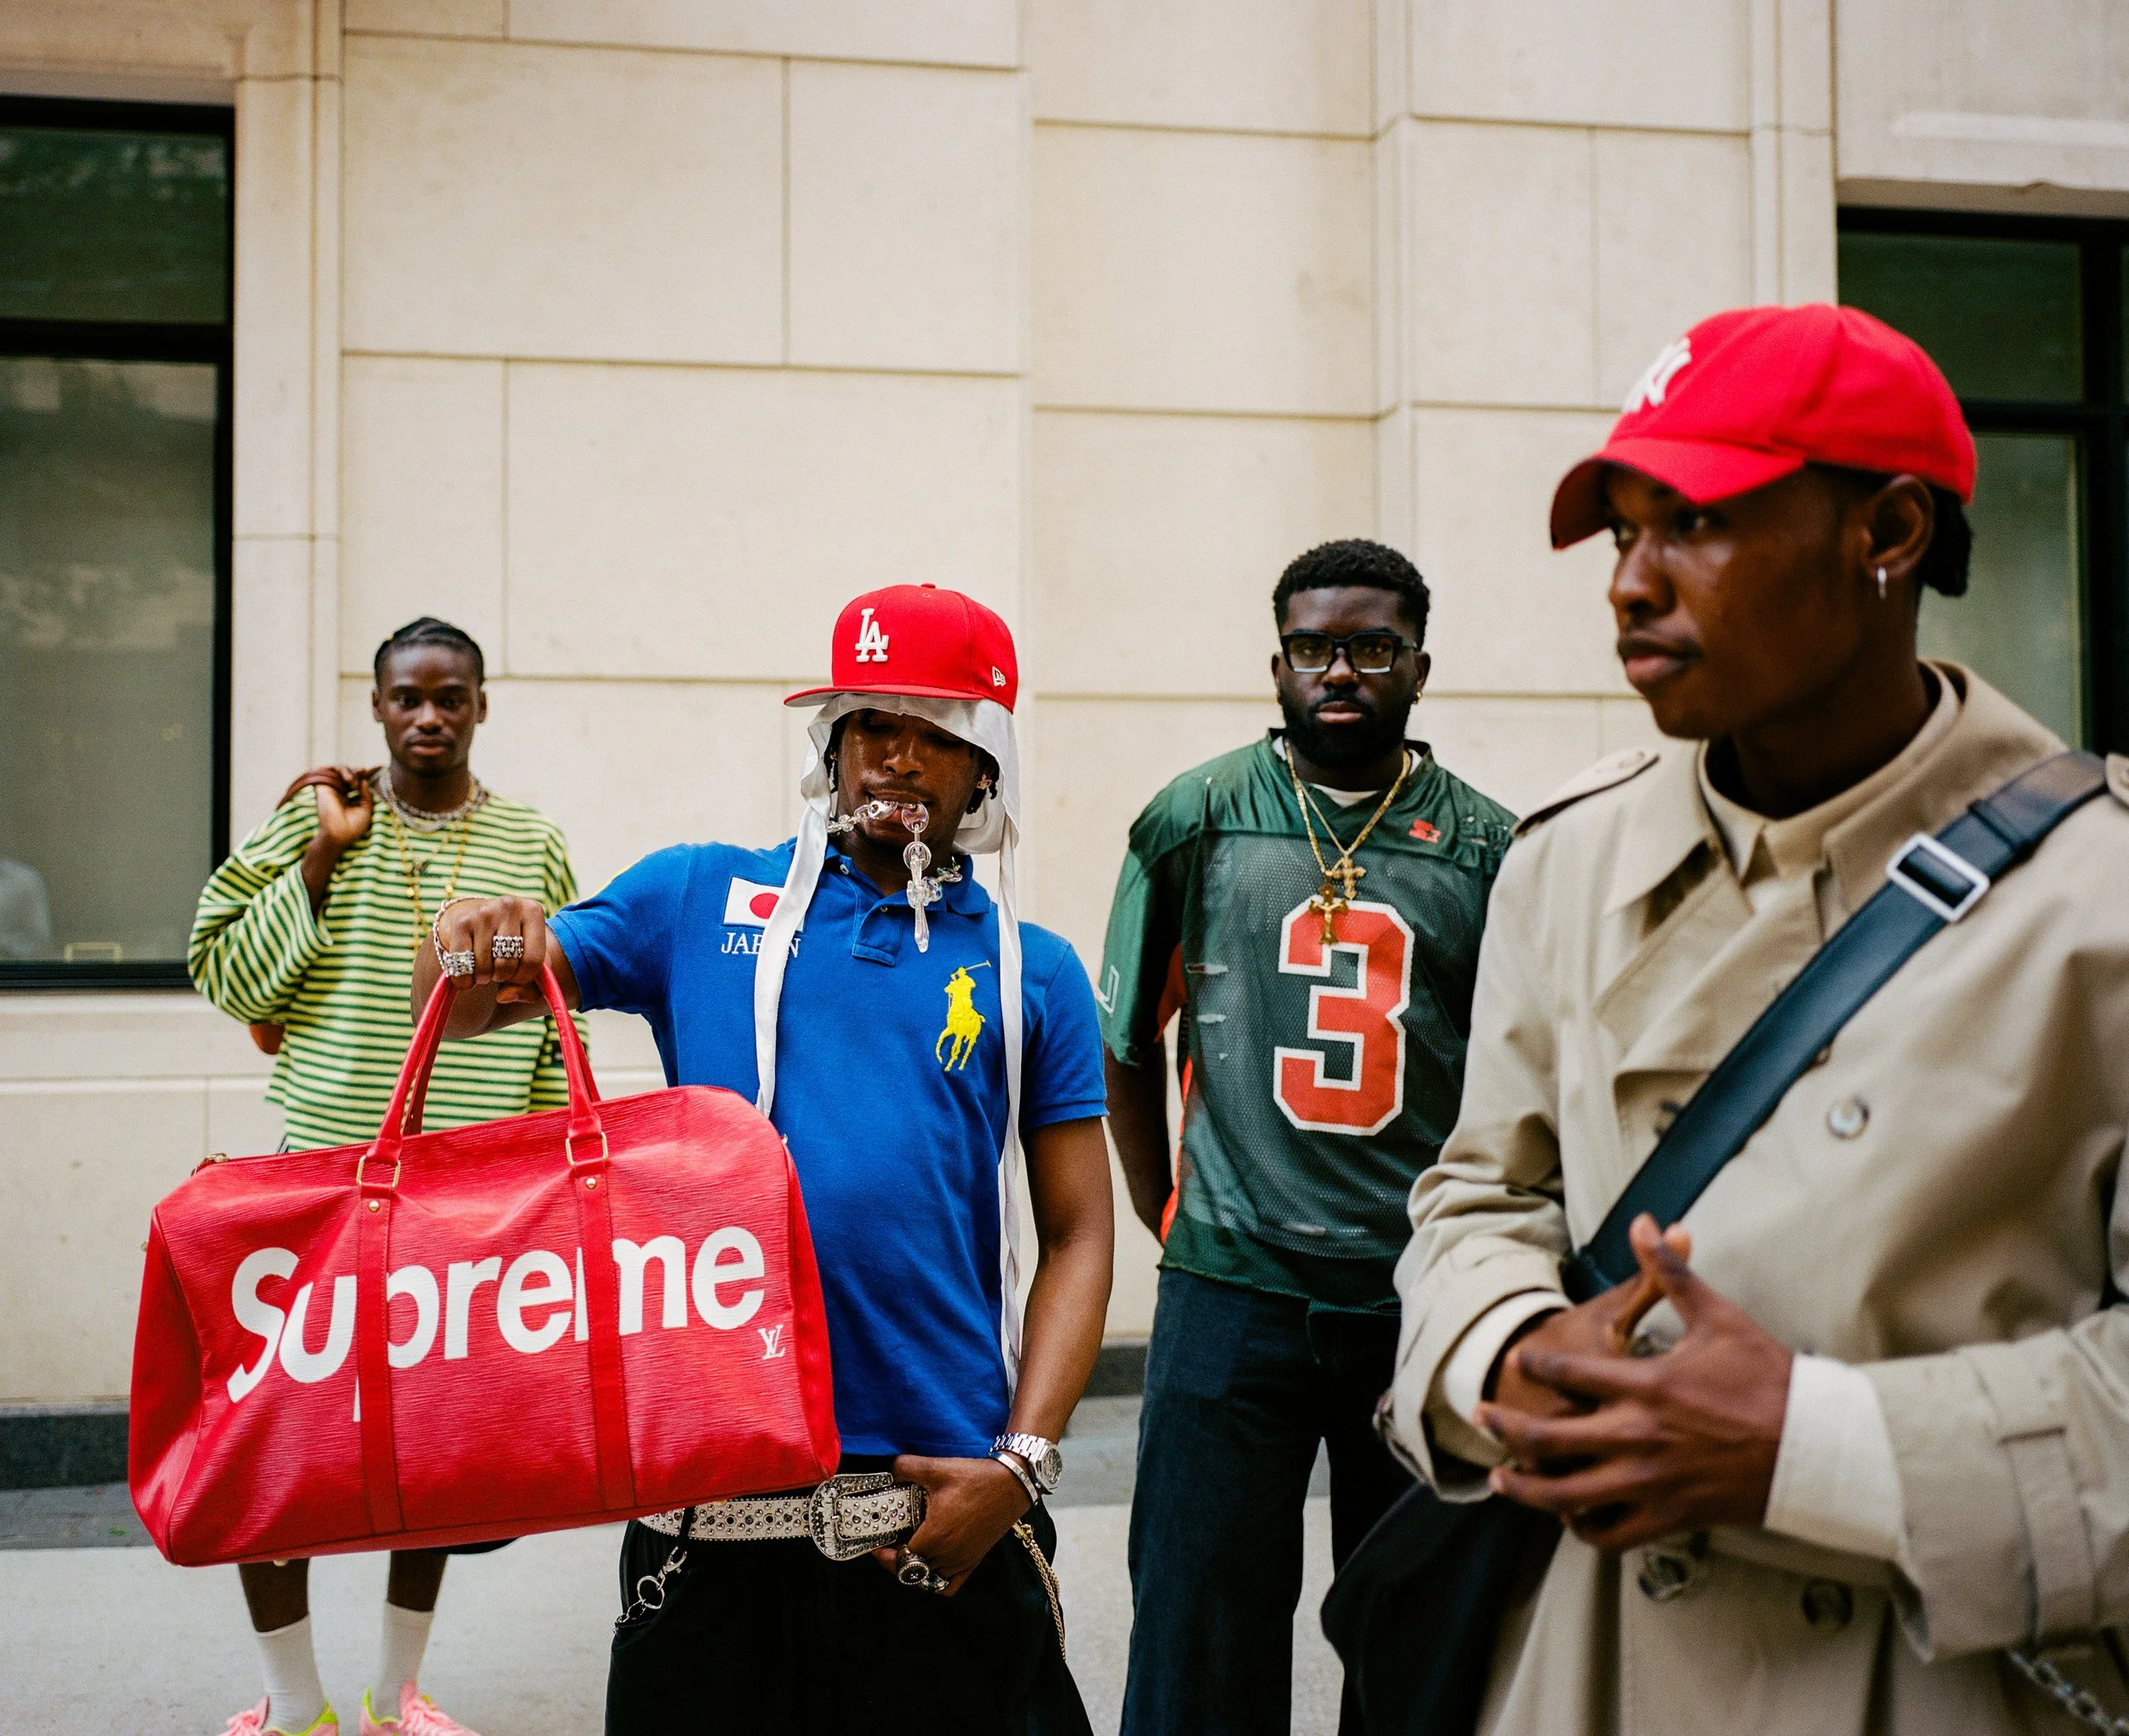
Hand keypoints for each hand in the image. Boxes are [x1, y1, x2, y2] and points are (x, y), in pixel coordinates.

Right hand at [311, 769, 373, 851]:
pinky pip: (328, 771)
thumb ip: (366, 794)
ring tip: (353, 782)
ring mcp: (330, 789)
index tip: (366, 771)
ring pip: (337, 770)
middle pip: (346, 773)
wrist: (339, 834)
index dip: (359, 774)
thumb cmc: (353, 826)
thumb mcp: (366, 809)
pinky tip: (348, 780)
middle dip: (355, 771)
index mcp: (347, 798)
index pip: (353, 781)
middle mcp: (337, 792)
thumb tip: (364, 780)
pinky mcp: (322, 787)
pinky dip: (339, 770)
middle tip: (363, 771)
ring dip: (348, 771)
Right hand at [432, 895, 552, 1004]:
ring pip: (484, 969)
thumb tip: (504, 997)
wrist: (470, 915)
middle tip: (497, 969)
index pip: (534, 961)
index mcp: (533, 911)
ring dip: (483, 978)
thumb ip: (529, 986)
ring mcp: (483, 913)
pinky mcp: (460, 923)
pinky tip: (468, 971)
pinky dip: (464, 981)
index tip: (517, 976)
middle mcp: (509, 906)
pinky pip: (462, 968)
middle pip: (507, 966)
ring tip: (484, 966)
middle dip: (502, 977)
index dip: (525, 978)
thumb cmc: (507, 942)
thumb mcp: (527, 958)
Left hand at [870, 1454, 1030, 1595]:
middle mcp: (947, 1555)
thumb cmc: (975, 1479)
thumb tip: (888, 1469)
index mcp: (934, 1537)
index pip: (900, 1559)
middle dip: (895, 1562)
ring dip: (914, 1571)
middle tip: (888, 1547)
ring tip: (908, 1553)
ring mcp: (961, 1561)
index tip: (877, 1546)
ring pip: (928, 1580)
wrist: (1011, 1484)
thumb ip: (906, 1467)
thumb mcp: (936, 1468)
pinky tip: (931, 1564)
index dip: (884, 1555)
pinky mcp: (973, 1561)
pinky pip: (949, 1586)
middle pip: (911, 1572)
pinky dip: (936, 1581)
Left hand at [1476, 1215, 1792, 1550]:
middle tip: (1481, 1416)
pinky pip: (1611, 1534)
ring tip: (1502, 1478)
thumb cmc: (1769, 1379)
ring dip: (1527, 1488)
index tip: (1518, 1356)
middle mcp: (1638, 1437)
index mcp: (1645, 1385)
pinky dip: (1583, 1527)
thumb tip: (1646, 1222)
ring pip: (1568, 1495)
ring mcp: (1651, 1484)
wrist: (1818, 1447)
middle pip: (1548, 1438)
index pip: (1566, 1369)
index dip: (1535, 1360)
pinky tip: (1569, 1516)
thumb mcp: (1717, 1317)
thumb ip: (1670, 1272)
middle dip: (1507, 1426)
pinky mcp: (1670, 1518)